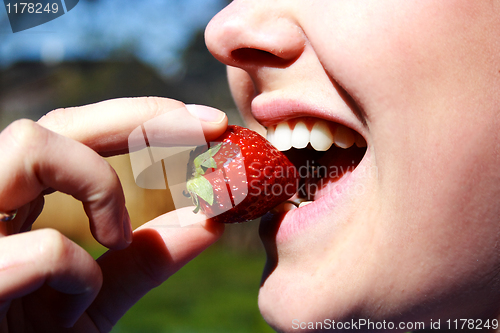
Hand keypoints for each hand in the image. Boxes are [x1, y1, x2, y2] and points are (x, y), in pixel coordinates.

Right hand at [0, 97, 227, 331]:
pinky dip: (77, 275)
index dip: (142, 118)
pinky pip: (42, 249)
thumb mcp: (90, 302)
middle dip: (145, 116)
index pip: (72, 134)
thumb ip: (143, 262)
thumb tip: (207, 223)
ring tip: (116, 239)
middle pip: (59, 122)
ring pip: (33, 145)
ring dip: (98, 188)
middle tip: (212, 127)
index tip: (210, 123)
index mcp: (9, 204)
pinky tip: (70, 305)